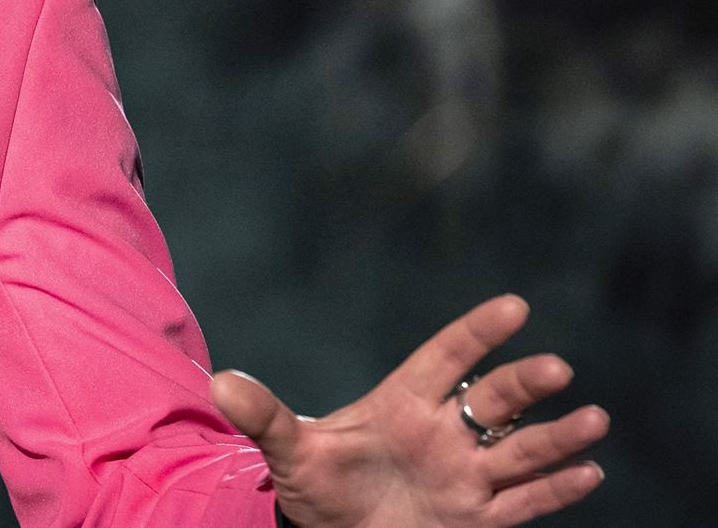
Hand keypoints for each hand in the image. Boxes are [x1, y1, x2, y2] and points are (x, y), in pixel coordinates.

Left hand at [212, 295, 608, 527]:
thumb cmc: (314, 485)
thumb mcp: (287, 451)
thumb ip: (264, 417)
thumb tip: (219, 383)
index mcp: (402, 403)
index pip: (445, 357)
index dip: (477, 333)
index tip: (515, 306)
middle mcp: (442, 432)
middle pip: (491, 400)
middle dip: (523, 384)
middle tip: (555, 368)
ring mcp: (463, 475)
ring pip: (519, 450)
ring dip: (556, 436)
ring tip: (595, 420)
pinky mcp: (475, 517)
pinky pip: (523, 502)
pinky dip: (555, 488)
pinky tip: (590, 472)